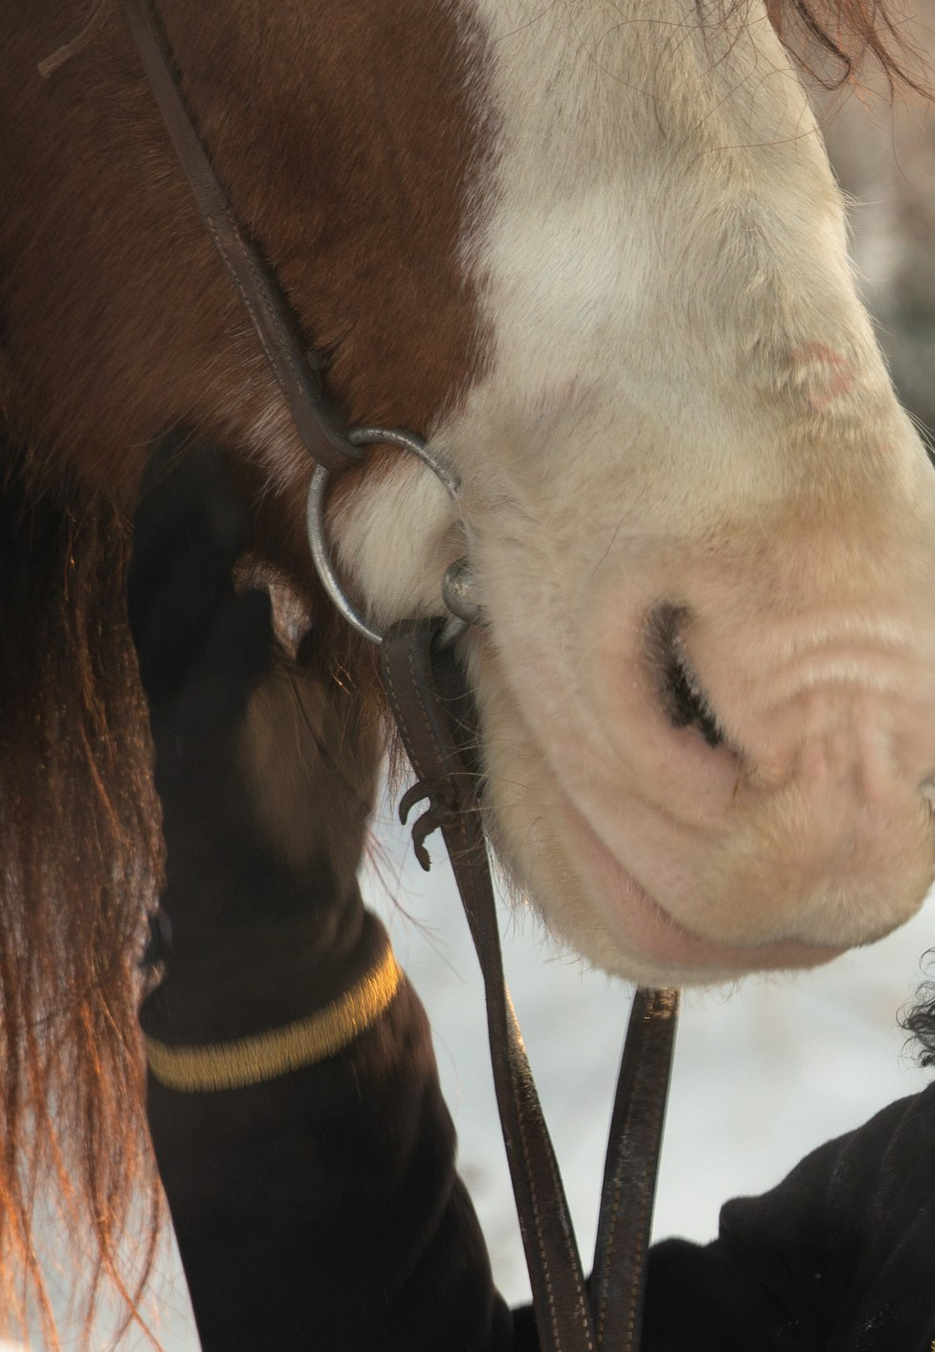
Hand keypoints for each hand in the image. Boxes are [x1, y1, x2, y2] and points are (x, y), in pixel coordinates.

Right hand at [127, 443, 381, 1043]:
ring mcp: (185, 725)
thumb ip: (322, 631)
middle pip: (159, 582)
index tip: (189, 439)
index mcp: (199, 662)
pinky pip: (210, 698)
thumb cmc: (302, 801)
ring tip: (217, 502)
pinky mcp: (204, 768)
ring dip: (192, 563)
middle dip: (170, 514)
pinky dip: (229, 650)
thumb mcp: (322, 698)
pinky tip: (250, 600)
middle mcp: (180, 685)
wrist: (283, 913)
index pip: (178, 569)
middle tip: (187, 445)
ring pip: (170, 629)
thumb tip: (358, 556)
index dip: (177, 507)